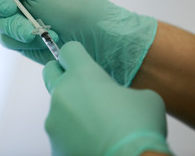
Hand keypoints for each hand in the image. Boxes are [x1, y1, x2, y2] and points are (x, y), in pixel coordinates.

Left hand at [43, 41, 171, 155]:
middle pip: (50, 72)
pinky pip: (60, 131)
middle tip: (81, 87)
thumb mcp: (144, 97)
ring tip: (96, 126)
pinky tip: (91, 142)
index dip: (77, 54)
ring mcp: (53, 119)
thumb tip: (117, 100)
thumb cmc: (139, 127)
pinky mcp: (53, 143)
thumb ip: (121, 90)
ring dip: (72, 110)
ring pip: (58, 106)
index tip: (83, 61)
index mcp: (83, 75)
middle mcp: (62, 93)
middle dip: (62, 74)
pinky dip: (72, 134)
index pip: (69, 50)